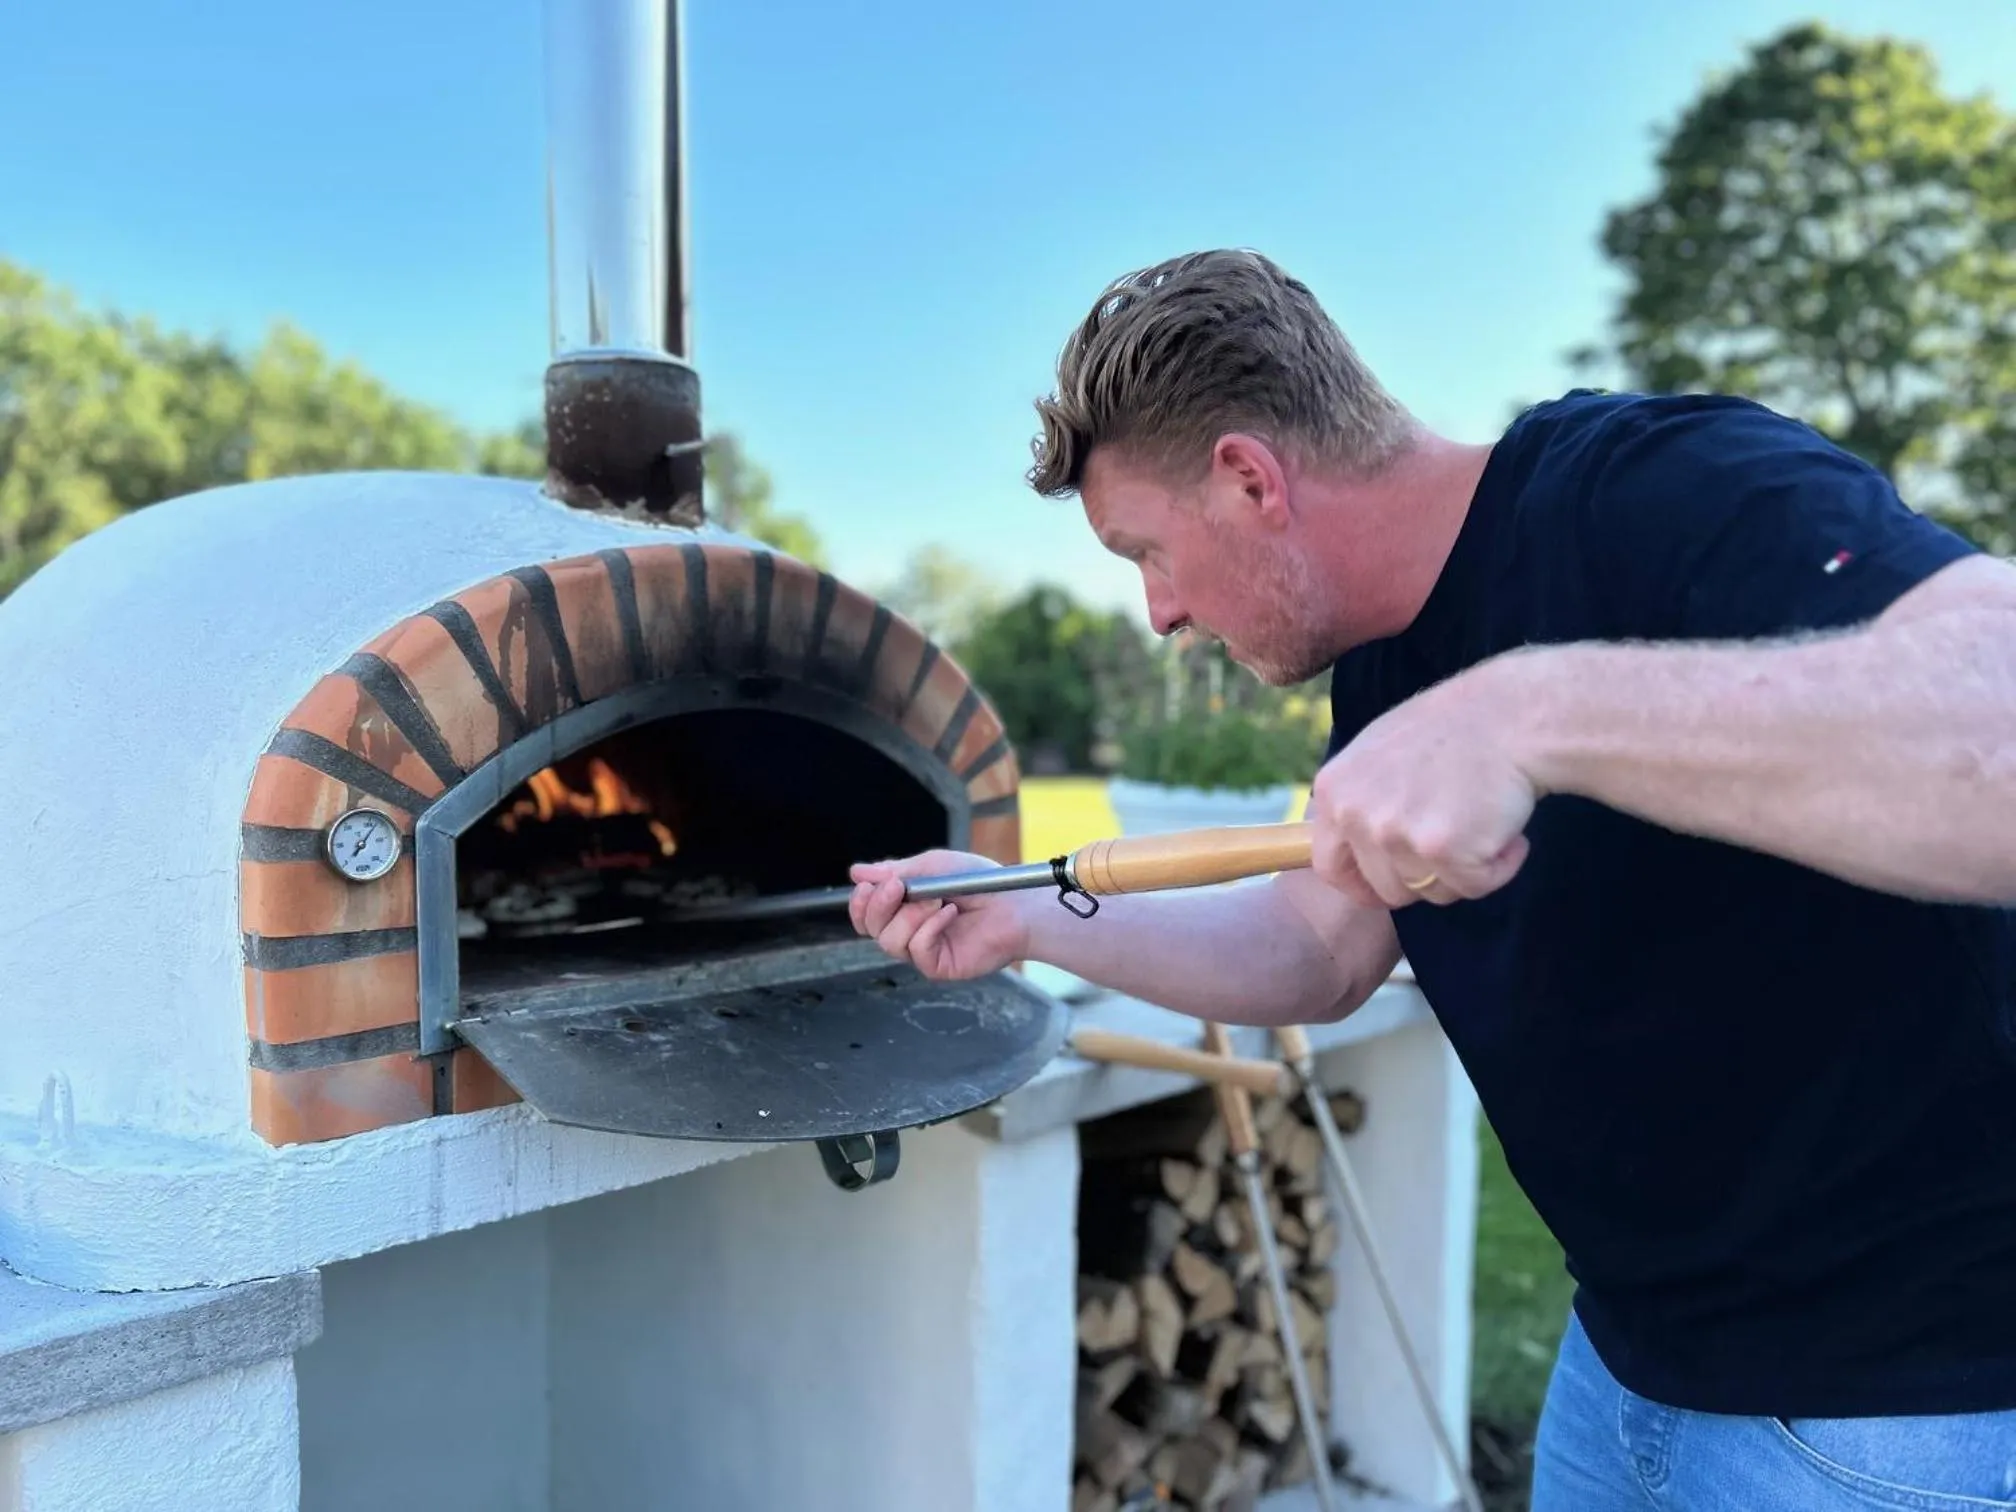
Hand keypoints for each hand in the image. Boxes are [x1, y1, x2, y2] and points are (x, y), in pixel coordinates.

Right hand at [847, 849, 1035, 979]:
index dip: (859, 903)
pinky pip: (917, 949)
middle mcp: (909, 931)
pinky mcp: (938, 966)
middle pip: (871, 929)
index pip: (866, 914)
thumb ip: (897, 870)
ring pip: (890, 941)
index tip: (867, 886)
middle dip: (879, 906)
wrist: (1014, 904)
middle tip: (899, 887)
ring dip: (910, 915)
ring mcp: (923, 951)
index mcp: (904, 907)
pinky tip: (949, 914)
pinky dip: (930, 928)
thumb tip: (856, 871)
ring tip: (937, 900)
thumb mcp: (934, 866)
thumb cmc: (979, 883)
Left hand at [1309, 663, 1540, 907]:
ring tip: (1483, 822)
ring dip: (1465, 870)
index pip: (1330, 866)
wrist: (1512, 713)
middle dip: (1426, 877)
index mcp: (1334, 791)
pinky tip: (1509, 831)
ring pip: (1432, 892)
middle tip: (1458, 838)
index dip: (1362, 886)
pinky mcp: (1443, 850)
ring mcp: (1397, 834)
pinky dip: (1499, 867)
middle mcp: (1356, 815)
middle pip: (1386, 888)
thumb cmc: (1454, 728)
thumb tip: (1353, 848)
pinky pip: (1474, 886)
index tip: (1388, 888)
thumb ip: (1359, 801)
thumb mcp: (1379, 753)